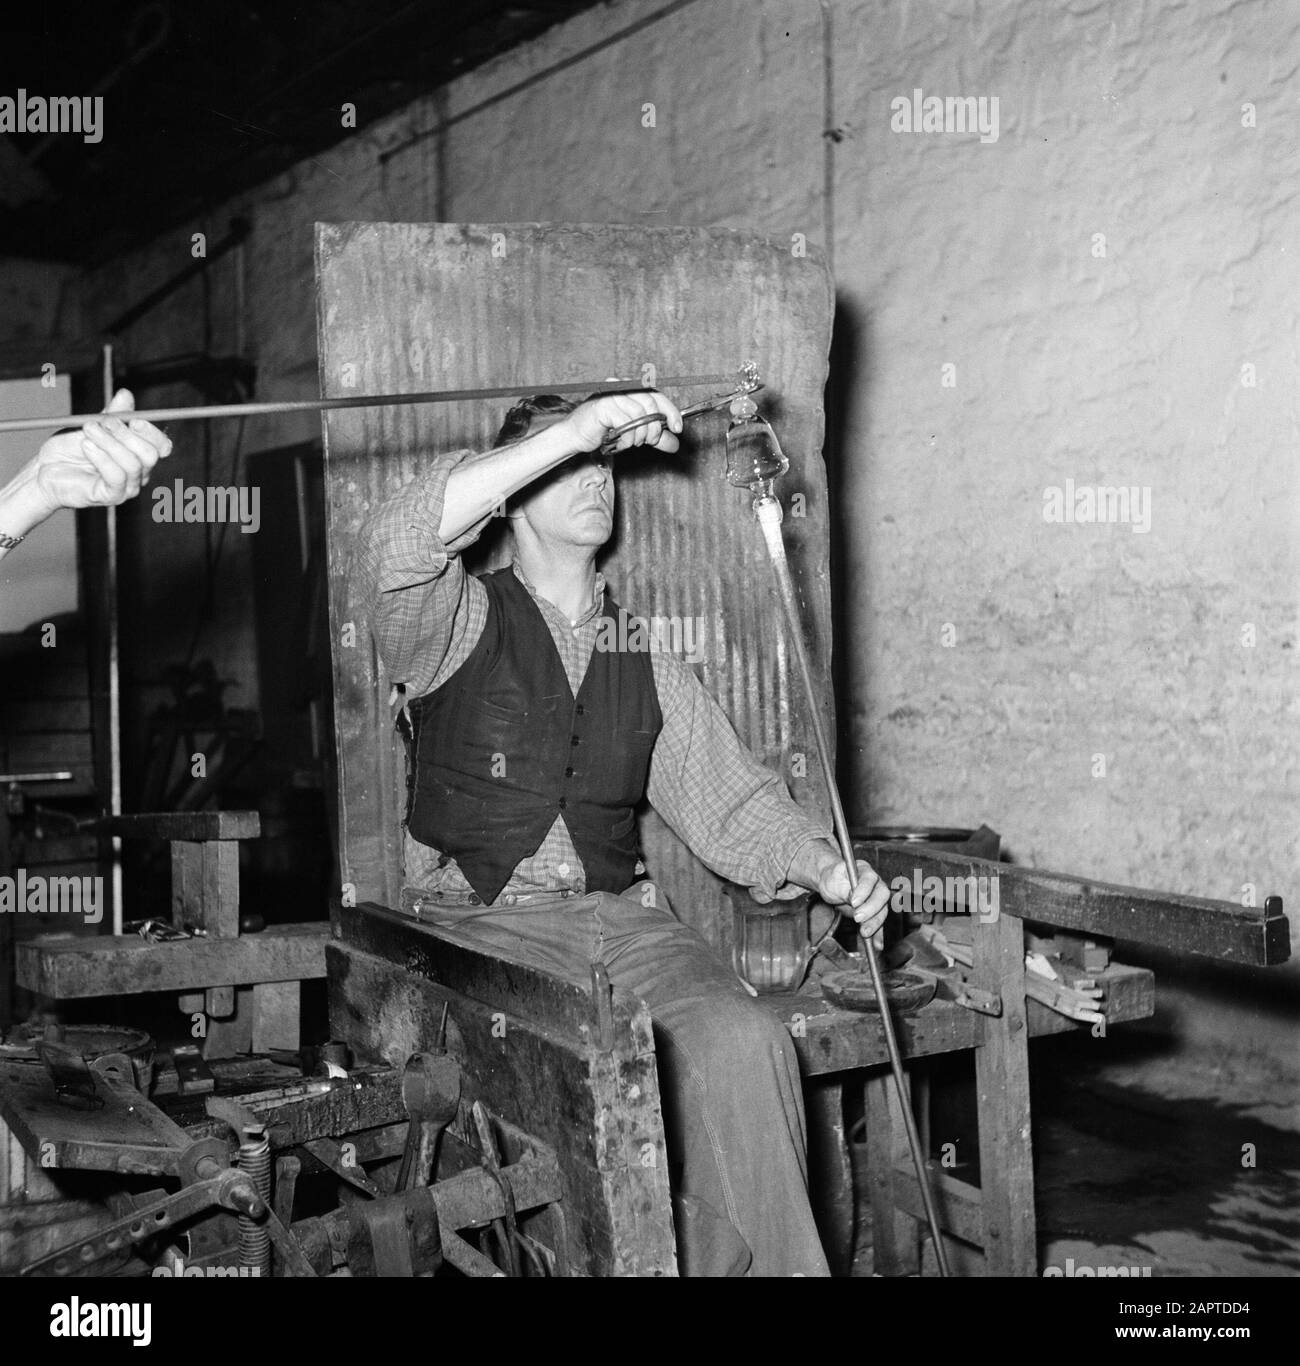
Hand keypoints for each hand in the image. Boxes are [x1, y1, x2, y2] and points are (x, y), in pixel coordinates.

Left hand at [32, 389, 172, 516]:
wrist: (45, 468)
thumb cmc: (69, 449)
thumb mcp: (92, 425)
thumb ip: (112, 413)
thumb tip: (126, 394)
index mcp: (139, 455)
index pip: (161, 446)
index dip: (151, 432)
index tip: (133, 419)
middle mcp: (139, 473)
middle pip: (151, 455)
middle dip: (127, 435)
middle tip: (104, 421)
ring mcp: (127, 487)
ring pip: (132, 464)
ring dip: (108, 443)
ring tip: (87, 430)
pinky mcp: (111, 496)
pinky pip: (116, 477)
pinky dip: (101, 458)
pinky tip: (86, 446)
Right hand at [562, 391, 681, 455]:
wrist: (576, 436)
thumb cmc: (603, 432)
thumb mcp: (636, 435)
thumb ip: (655, 437)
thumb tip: (675, 444)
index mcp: (631, 389)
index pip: (657, 396)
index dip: (671, 412)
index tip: (678, 429)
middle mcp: (622, 387)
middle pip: (651, 404)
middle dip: (654, 428)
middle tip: (650, 441)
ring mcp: (612, 395)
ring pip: (639, 415)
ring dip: (639, 435)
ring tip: (631, 442)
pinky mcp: (603, 406)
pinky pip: (625, 423)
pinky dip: (626, 438)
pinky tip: (620, 442)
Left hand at [813, 851, 890, 946]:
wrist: (832, 884)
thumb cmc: (832, 879)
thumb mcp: (832, 880)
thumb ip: (844, 889)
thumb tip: (853, 899)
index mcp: (864, 870)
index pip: (869, 878)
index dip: (864, 890)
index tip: (854, 901)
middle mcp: (875, 883)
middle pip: (881, 895)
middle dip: (871, 908)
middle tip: (858, 918)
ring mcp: (877, 898)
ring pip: (882, 910)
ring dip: (875, 923)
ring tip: (865, 933)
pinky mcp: (875, 912)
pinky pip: (879, 923)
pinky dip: (878, 934)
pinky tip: (876, 944)